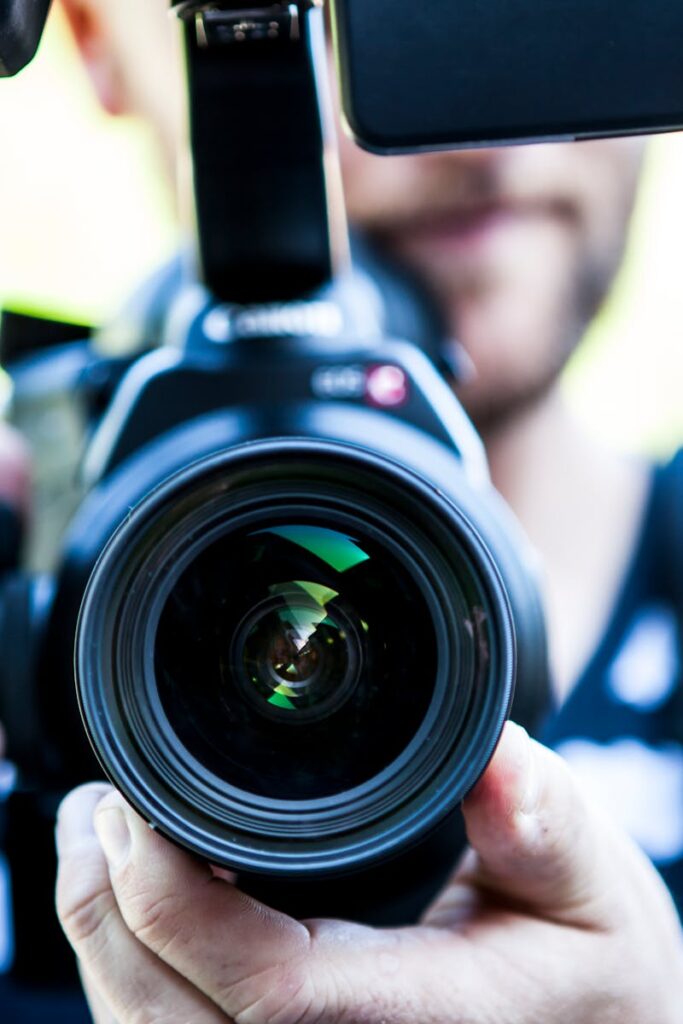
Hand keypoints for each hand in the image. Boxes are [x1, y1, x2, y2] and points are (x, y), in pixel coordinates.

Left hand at [56, 724, 682, 1023]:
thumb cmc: (595, 970)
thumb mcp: (595, 886)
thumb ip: (546, 822)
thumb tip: (500, 752)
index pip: (264, 992)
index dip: (172, 901)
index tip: (133, 806)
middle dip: (104, 914)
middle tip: (92, 808)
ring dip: (104, 946)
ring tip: (92, 844)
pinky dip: (136, 979)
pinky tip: (134, 909)